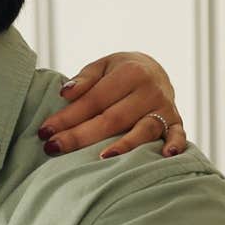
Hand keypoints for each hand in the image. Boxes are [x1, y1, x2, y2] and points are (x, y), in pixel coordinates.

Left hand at [37, 51, 187, 158]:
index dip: (68, 116)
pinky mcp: (176, 121)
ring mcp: (165, 107)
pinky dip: (175, 145)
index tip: (45, 131)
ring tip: (102, 159)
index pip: (94, 100)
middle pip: (113, 119)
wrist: (154, 69)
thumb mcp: (102, 66)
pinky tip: (166, 157)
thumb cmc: (119, 71)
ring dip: (124, 146)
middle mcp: (150, 90)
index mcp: (130, 73)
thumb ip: (84, 79)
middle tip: (53, 148)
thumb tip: (65, 93)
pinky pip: (178, 135)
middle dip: (81, 136)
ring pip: (143, 130)